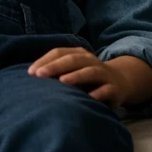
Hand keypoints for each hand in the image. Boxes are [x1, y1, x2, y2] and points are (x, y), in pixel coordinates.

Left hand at [27, 47, 151, 108]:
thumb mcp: (73, 71)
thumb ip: (56, 71)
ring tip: (63, 82)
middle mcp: (92, 61)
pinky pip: (106, 90)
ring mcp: (104, 74)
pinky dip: (98, 93)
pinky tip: (89, 98)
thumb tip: (30, 76)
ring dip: (77, 76)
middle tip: (40, 74)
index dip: (45, 60)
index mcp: (79, 55)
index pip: (60, 52)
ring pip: (91, 72)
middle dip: (56, 66)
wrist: (120, 82)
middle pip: (74, 59)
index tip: (31, 73)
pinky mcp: (114, 89)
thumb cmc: (88, 79)